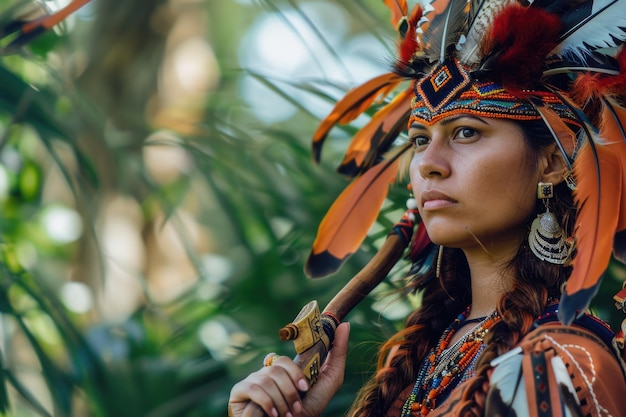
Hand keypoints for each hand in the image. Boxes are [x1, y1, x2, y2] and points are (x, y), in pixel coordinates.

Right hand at [228, 322, 349, 416]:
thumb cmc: (309, 409)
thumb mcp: (329, 381)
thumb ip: (338, 354)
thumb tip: (344, 324)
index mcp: (285, 369)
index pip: (287, 359)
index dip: (297, 373)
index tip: (306, 387)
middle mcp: (267, 371)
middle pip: (278, 366)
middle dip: (291, 390)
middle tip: (297, 406)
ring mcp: (252, 380)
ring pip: (268, 377)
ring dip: (282, 400)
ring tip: (287, 414)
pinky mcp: (239, 391)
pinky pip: (253, 387)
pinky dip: (268, 403)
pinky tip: (274, 414)